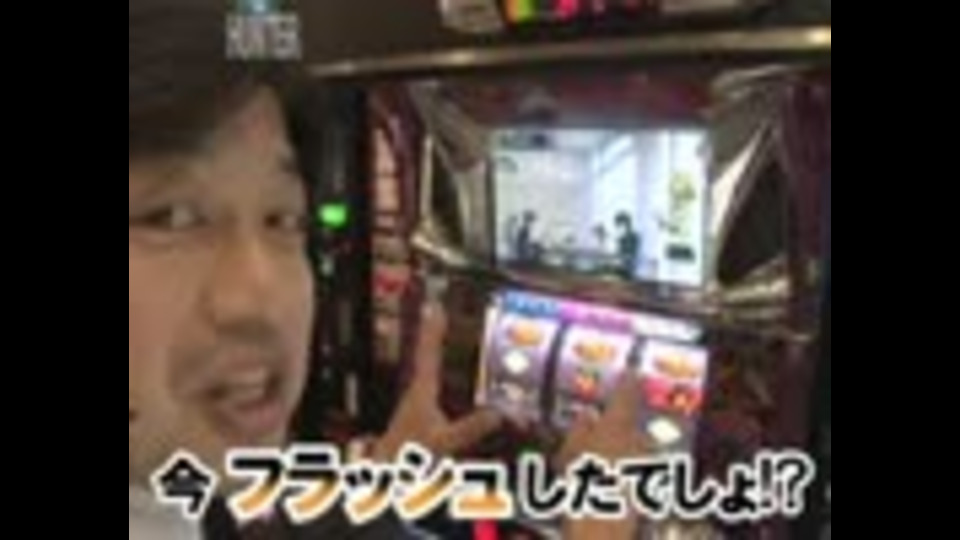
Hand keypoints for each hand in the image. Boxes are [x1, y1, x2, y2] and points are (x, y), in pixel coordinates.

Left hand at [372, 303, 502, 460]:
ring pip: (426, 371)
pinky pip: (432, 388)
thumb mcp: (442, 443)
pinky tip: (444, 379)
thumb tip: (499, 413)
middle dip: (434, 334)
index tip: (436, 305)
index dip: (434, 330)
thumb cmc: (406, 457)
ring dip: (433, 352)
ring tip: (439, 331)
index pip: (429, 354)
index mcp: (421, 392)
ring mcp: (416, 406)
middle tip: (438, 310)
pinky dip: (438, 375)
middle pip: (426, 356)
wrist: (384, 478)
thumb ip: (469, 428)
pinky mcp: (419, 419)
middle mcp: (416, 394)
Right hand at [558, 374, 646, 539]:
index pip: (627, 392)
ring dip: (625, 455)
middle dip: (622, 429)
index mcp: (619, 422)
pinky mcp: (651, 488)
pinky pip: (638, 474)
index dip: (628, 380)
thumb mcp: (570, 449)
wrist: (604, 522)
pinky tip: (608, 485)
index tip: (632, 370)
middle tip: (602, 436)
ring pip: (638, 451)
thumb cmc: (582, 478)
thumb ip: (580, 428)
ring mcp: (648, 464)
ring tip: (601, 466)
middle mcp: (640, 439)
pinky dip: (627, 475)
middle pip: (634, 427)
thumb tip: (588, 416)